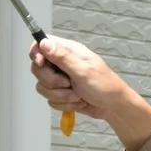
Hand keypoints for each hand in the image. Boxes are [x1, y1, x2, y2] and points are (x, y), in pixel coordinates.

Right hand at [29, 35, 150, 150]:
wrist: (114, 107)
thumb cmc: (105, 86)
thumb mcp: (84, 70)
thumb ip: (62, 57)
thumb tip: (44, 43)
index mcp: (68, 51)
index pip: (42, 44)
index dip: (36, 53)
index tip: (41, 63)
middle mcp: (62, 63)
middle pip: (38, 68)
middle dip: (52, 81)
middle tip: (68, 83)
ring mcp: (61, 79)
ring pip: (43, 87)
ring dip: (60, 96)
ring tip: (77, 95)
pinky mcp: (61, 94)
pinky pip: (50, 100)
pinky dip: (63, 104)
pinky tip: (78, 102)